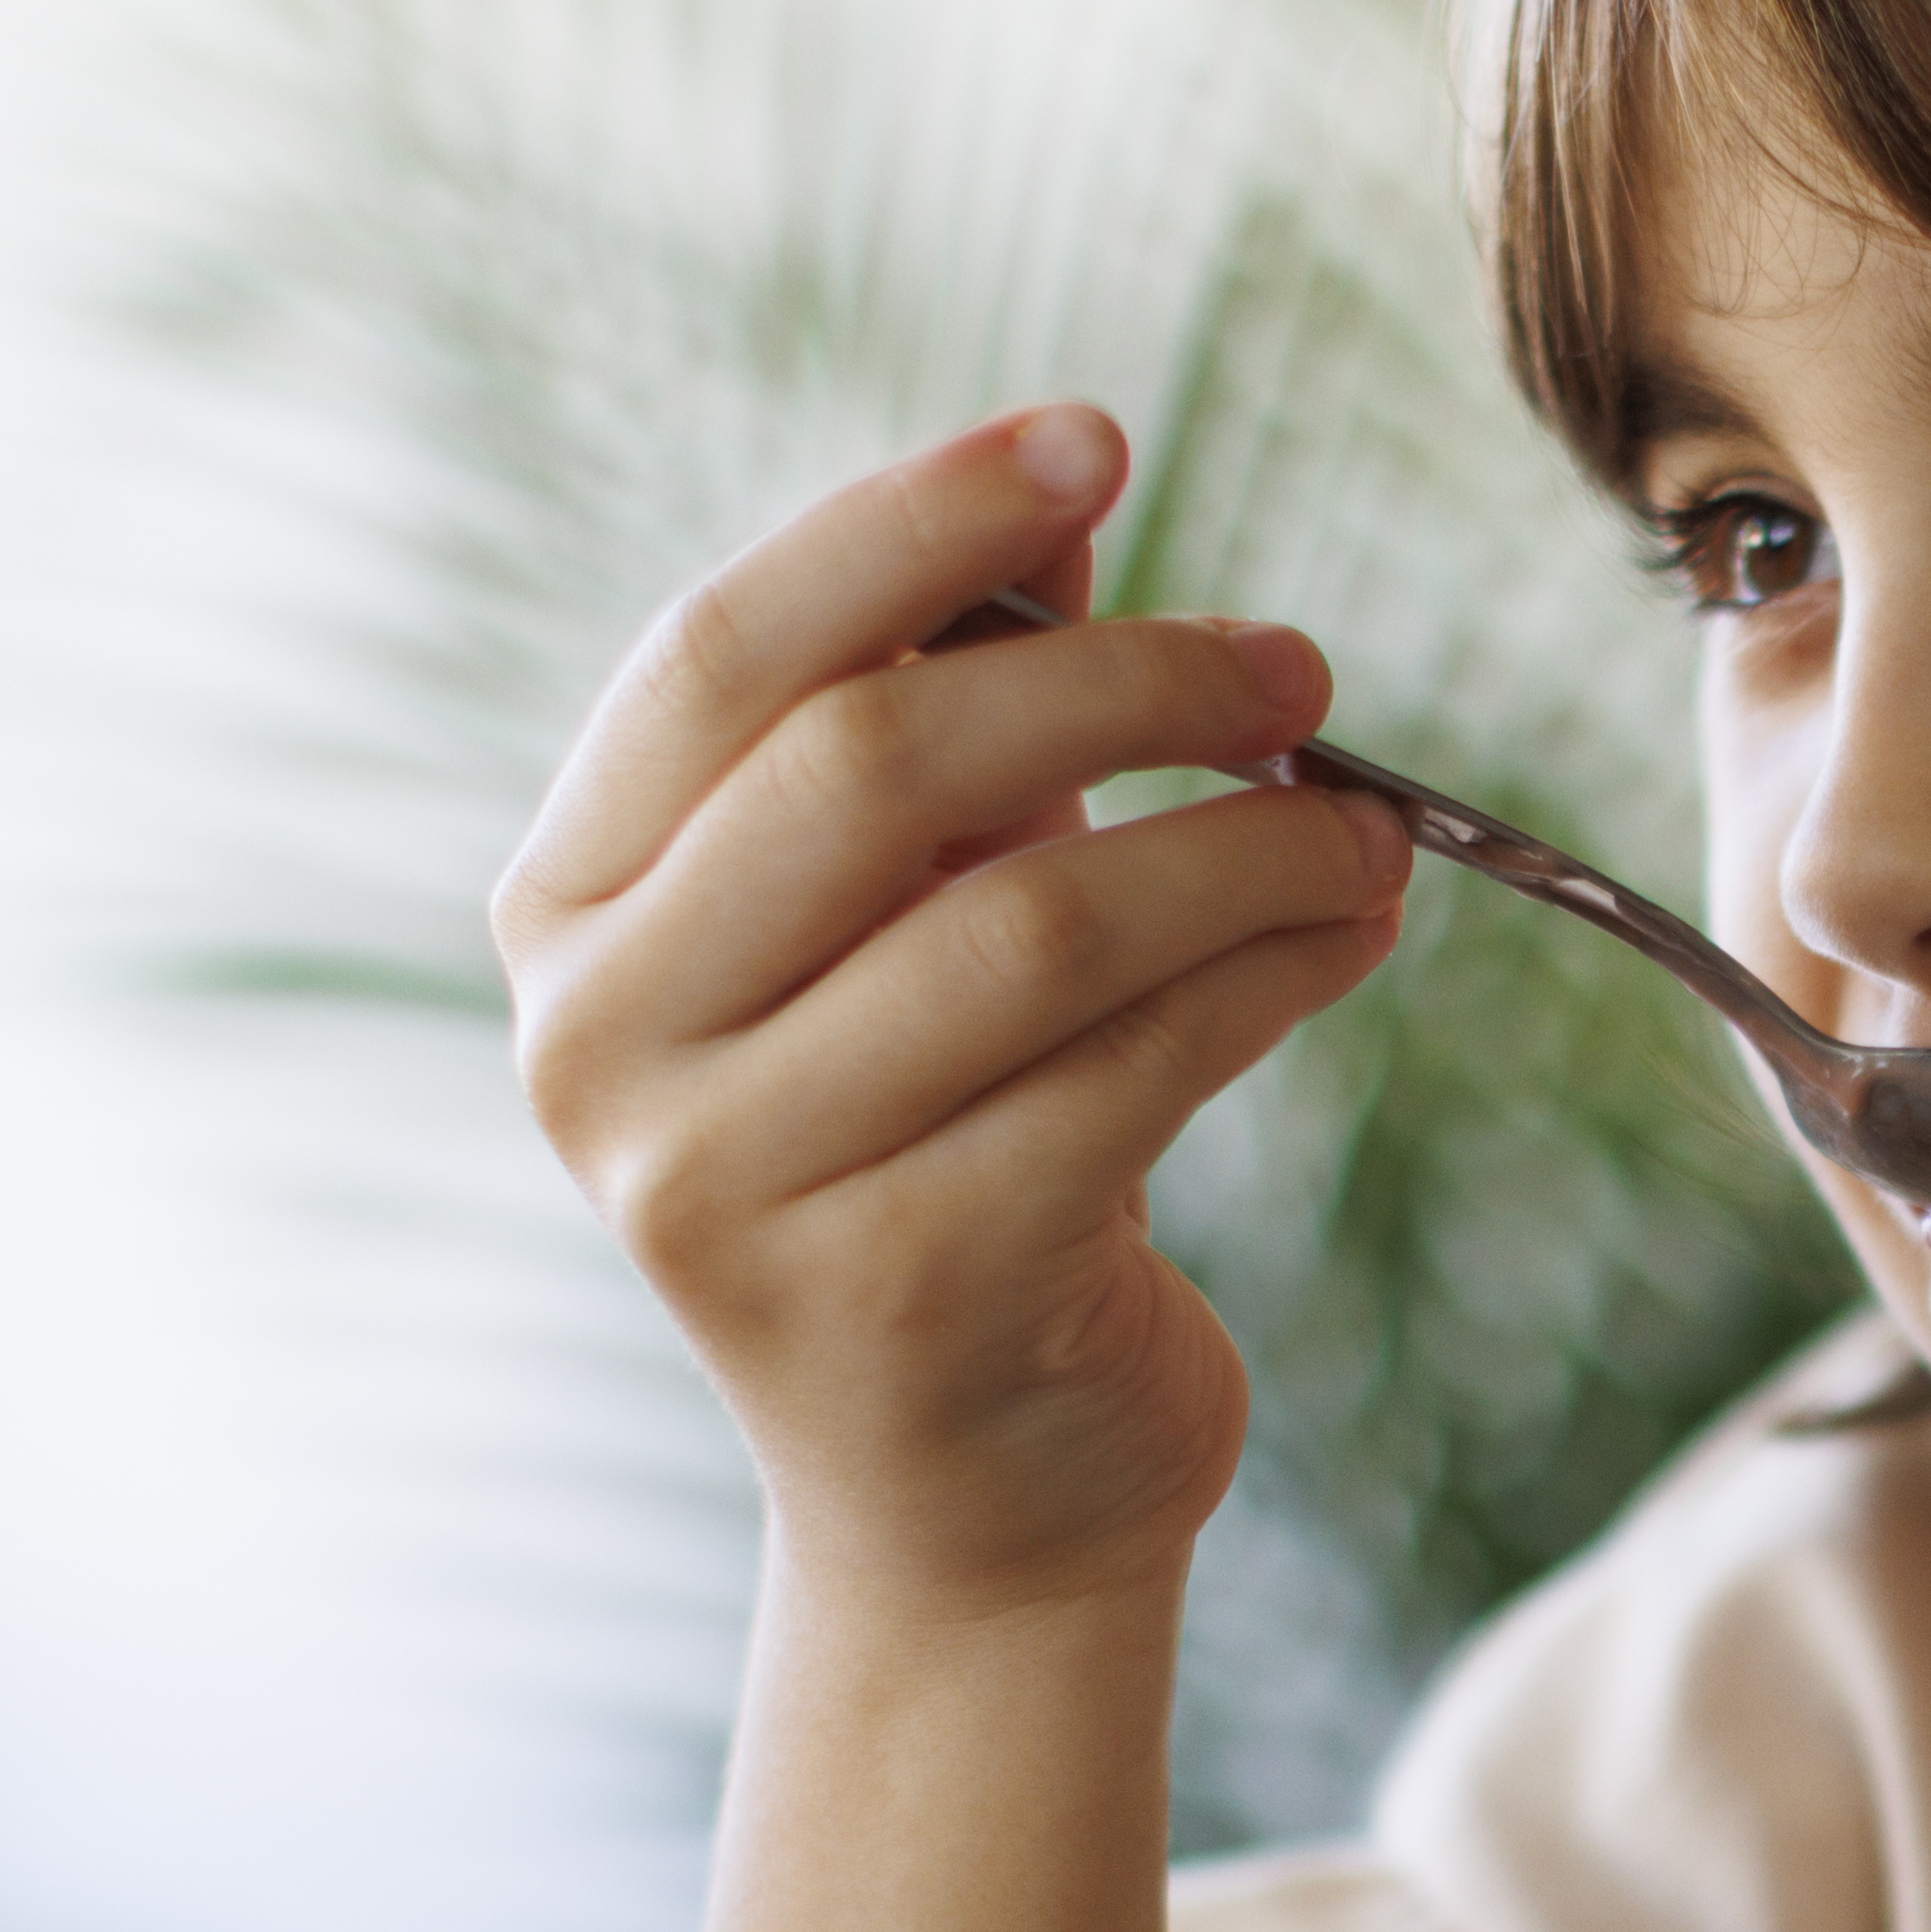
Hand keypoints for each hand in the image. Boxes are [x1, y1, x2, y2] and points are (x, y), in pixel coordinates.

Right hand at [498, 405, 1417, 1621]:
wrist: (966, 1494)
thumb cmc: (941, 1150)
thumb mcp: (913, 914)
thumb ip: (948, 709)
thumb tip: (1056, 493)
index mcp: (570, 914)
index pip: (729, 654)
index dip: (916, 523)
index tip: (1092, 437)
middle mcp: (604, 1048)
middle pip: (875, 766)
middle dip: (1122, 685)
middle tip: (1294, 667)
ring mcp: (728, 1188)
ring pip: (1029, 924)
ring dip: (1239, 845)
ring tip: (1361, 825)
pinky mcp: (900, 1294)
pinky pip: (1126, 1070)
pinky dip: (1266, 977)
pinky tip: (1348, 936)